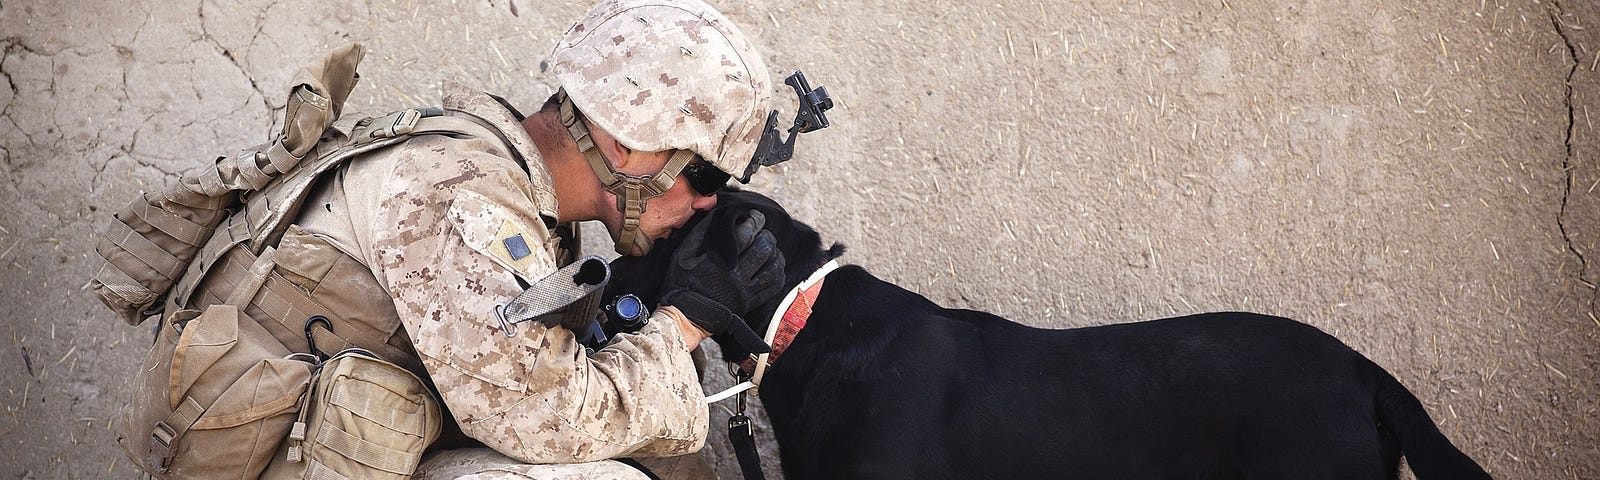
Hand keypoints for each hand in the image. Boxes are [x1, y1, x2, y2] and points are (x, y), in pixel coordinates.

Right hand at [659, 209, 785, 353]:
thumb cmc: (682, 283)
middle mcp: (737, 277)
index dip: (755, 220)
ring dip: (775, 253)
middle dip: (766, 235)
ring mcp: (746, 292)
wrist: (686, 316)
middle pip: (765, 248)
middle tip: (762, 232)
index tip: (755, 216)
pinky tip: (773, 265)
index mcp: (720, 262)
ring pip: (774, 267)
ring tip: (769, 247)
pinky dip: (778, 272)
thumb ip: (701, 232)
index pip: (747, 234)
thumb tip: (719, 214)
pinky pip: (774, 286)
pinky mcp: (751, 303)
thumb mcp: (684, 254)